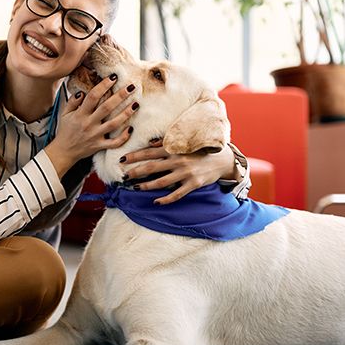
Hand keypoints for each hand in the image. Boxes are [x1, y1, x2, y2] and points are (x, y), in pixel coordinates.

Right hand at [44, 75, 138, 175]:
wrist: (63, 151)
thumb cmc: (65, 131)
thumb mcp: (65, 114)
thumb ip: (73, 102)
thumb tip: (82, 91)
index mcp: (80, 114)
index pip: (93, 96)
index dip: (103, 85)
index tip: (113, 77)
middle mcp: (89, 124)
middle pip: (106, 107)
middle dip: (120, 96)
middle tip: (131, 87)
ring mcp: (95, 135)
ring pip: (113, 124)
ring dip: (126, 114)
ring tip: (136, 104)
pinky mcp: (99, 145)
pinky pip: (114, 142)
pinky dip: (123, 137)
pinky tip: (131, 129)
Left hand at [120, 140, 235, 204]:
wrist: (222, 160)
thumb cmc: (199, 151)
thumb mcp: (184, 143)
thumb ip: (166, 143)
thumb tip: (149, 143)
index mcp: (174, 149)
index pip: (149, 152)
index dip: (134, 156)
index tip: (122, 160)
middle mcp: (178, 160)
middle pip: (151, 167)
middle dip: (135, 172)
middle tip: (124, 176)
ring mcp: (186, 173)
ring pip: (161, 182)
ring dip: (146, 186)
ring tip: (136, 187)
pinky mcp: (193, 184)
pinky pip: (176, 194)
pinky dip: (165, 199)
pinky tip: (155, 201)